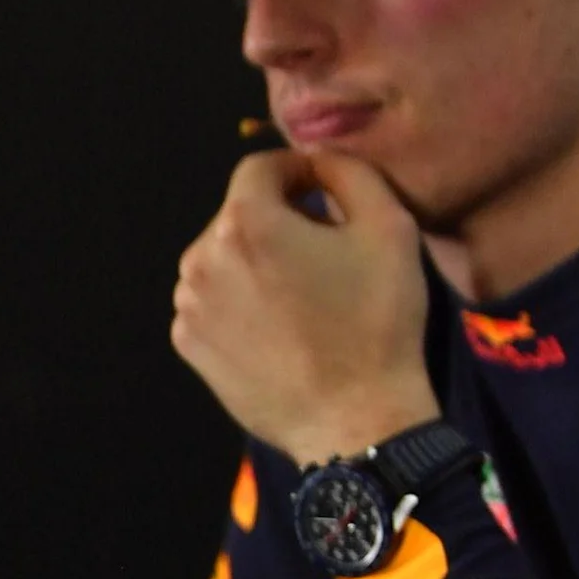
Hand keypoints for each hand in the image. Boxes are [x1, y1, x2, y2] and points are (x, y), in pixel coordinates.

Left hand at [171, 148, 437, 465]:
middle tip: (329, 257)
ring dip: (259, 263)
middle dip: (281, 223)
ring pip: (225, 259)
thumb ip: (351, 173)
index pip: (261, 168)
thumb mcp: (390, 230)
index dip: (300, 172)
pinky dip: (244, 303)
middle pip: (242, 216)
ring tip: (307, 299)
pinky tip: (284, 330)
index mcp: (247, 222)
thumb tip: (319, 160)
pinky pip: (215, 302)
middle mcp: (201, 258)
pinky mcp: (189, 344)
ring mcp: (188, 305)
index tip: (329, 196)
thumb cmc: (378, 322)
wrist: (355, 418)